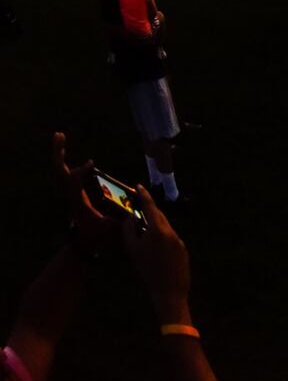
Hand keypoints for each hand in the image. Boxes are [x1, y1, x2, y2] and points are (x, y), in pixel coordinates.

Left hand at [53, 132, 115, 254]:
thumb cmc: (100, 237)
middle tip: (58, 134)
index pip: (71, 182)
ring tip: (60, 137)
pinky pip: (66, 174)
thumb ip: (124, 214)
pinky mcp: (72, 194)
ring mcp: (69, 194)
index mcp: (77, 203)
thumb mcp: (112, 227)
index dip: (78, 170)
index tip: (91, 162)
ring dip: (59, 154)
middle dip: (57, 153)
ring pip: (59, 172)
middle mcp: (70, 196)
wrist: (84, 246)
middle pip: (59, 172)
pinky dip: (65, 162)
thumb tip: (136, 199)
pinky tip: (70, 153)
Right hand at [121, 186, 191, 320]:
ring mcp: (179, 239)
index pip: (150, 207)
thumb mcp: (133, 250)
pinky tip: (154, 244)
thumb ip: (130, 230)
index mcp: (158, 230)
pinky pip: (170, 236)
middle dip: (149, 209)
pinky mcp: (182, 247)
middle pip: (159, 215)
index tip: (138, 186)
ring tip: (143, 226)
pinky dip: (161, 235)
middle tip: (138, 204)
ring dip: (154, 224)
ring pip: (165, 226)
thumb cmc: (147, 270)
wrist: (169, 289)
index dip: (144, 196)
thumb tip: (130, 217)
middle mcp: (171, 231)